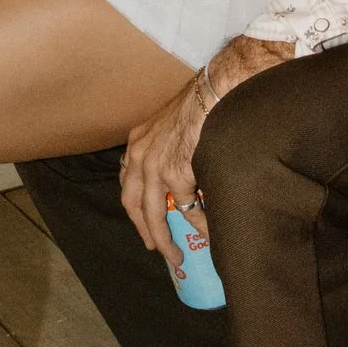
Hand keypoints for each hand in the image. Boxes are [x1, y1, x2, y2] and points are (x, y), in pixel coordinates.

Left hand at [119, 36, 290, 273]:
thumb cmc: (204, 102)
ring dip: (166, 240)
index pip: (128, 182)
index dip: (136, 208)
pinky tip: (207, 236)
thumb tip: (183, 176)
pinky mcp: (176, 171)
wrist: (219, 88)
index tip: (145, 224)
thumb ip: (170, 148)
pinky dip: (198, 225)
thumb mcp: (174, 125)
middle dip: (146, 231)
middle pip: (134, 205)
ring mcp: (155, 164)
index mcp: (138, 142)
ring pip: (154, 214)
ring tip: (178, 258)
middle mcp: (140, 154)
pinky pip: (187, 209)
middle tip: (158, 250)